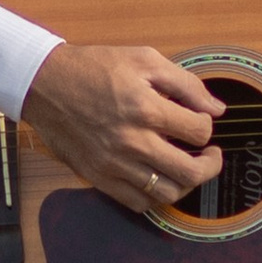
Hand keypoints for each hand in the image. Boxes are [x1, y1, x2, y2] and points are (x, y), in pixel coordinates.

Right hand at [23, 42, 220, 215]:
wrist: (45, 84)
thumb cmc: (95, 67)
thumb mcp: (144, 59)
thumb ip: (185, 83)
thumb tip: (217, 109)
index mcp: (146, 108)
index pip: (199, 131)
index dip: (207, 126)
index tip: (201, 121)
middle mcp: (132, 142)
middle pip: (190, 172)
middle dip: (211, 165)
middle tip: (210, 155)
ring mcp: (114, 164)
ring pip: (167, 193)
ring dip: (186, 183)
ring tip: (186, 167)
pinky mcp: (98, 178)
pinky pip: (137, 203)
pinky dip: (155, 196)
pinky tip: (157, 178)